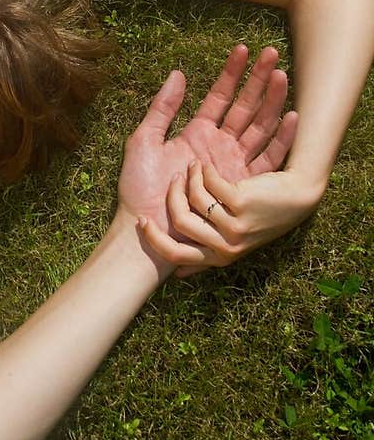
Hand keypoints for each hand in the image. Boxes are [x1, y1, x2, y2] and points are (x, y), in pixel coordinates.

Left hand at [118, 45, 299, 274]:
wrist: (144, 230)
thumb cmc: (138, 189)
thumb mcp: (143, 141)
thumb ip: (162, 109)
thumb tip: (178, 73)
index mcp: (196, 133)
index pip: (219, 97)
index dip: (232, 73)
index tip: (243, 49)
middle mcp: (218, 147)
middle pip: (245, 107)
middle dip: (258, 80)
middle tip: (272, 53)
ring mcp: (232, 165)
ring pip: (258, 127)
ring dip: (271, 102)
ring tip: (282, 76)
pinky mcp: (241, 186)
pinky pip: (266, 160)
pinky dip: (280, 139)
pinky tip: (290, 116)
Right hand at [144, 155, 322, 278]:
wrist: (297, 196)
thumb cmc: (262, 216)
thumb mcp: (234, 241)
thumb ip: (207, 252)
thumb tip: (176, 272)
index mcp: (220, 257)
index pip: (176, 256)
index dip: (154, 240)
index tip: (141, 221)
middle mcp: (226, 246)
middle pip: (180, 226)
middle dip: (169, 200)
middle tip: (172, 181)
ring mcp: (234, 226)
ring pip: (193, 200)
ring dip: (189, 179)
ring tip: (194, 168)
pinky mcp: (241, 203)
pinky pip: (208, 184)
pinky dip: (204, 172)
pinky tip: (208, 166)